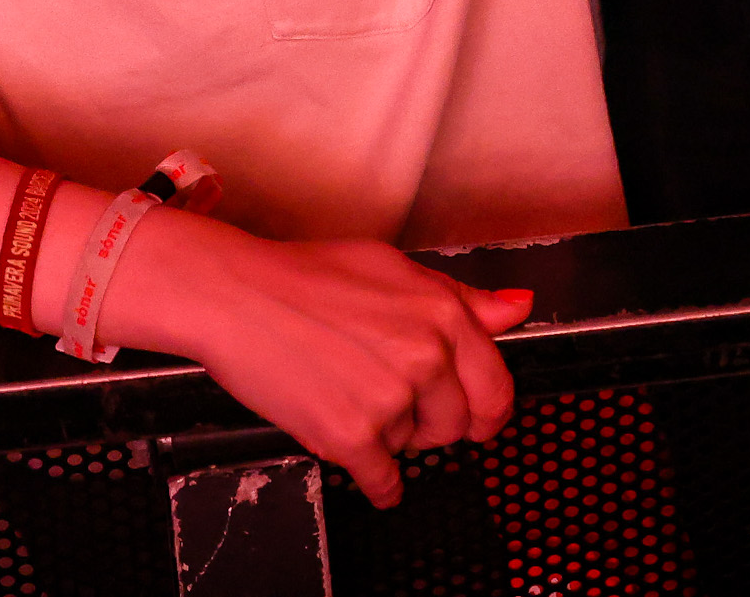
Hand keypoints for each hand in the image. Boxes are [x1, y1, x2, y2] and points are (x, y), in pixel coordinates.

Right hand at [139, 220, 532, 511]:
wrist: (232, 295)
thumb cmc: (301, 276)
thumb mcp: (391, 268)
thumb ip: (460, 297)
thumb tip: (516, 308)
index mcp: (442, 313)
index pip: (495, 386)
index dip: (484, 409)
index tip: (474, 418)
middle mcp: (426, 356)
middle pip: (456, 426)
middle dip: (428, 422)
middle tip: (388, 397)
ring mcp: (391, 399)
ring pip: (411, 447)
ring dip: (385, 436)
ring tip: (346, 393)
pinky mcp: (352, 435)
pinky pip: (383, 481)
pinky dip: (374, 479)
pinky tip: (354, 452)